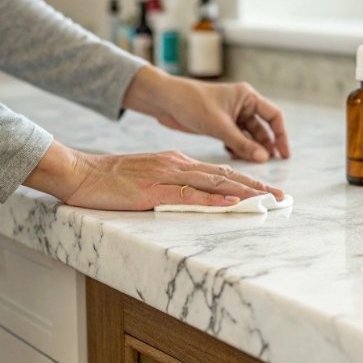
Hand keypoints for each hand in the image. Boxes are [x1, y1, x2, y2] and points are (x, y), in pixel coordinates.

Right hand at [23, 142, 283, 210]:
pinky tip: (234, 200)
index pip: (218, 172)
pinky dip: (216, 197)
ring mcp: (168, 175)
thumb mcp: (145, 177)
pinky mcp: (155, 189)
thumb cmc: (108, 179)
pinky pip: (191, 194)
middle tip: (282, 196)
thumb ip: (169, 184)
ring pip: (215, 182)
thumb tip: (189, 196)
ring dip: (246, 191)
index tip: (266, 190)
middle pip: (225, 175)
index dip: (245, 181)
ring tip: (270, 199)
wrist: (80, 172)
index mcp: (176, 162)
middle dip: (256, 185)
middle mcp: (177, 164)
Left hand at [123, 66, 289, 162]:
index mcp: (247, 97)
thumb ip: (243, 143)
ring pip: (247, 136)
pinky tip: (233, 156)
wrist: (165, 101)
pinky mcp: (219, 125)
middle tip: (266, 163)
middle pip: (261, 128)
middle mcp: (241, 105)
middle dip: (264, 145)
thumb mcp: (220, 126)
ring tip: (249, 161)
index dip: (280, 135)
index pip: (273, 116)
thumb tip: (264, 158)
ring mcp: (230, 116)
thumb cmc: (193, 104)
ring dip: (249, 148)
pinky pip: (234, 139)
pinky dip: (236, 148)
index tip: (283, 154)